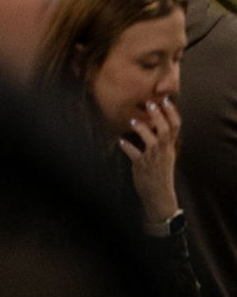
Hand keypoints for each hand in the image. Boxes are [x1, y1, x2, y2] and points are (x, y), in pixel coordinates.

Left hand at [122, 97, 182, 227]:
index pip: (176, 128)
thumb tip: (152, 122)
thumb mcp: (164, 156)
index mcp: (170, 148)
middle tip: (149, 103)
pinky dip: (127, 146)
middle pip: (165, 130)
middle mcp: (164, 152)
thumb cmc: (159, 173)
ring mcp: (153, 159)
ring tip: (132, 121)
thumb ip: (160, 141)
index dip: (171, 113)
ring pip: (152, 141)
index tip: (165, 99)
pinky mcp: (142, 166)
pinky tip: (121, 140)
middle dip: (158, 116)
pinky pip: (134, 154)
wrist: (159, 196)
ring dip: (142, 129)